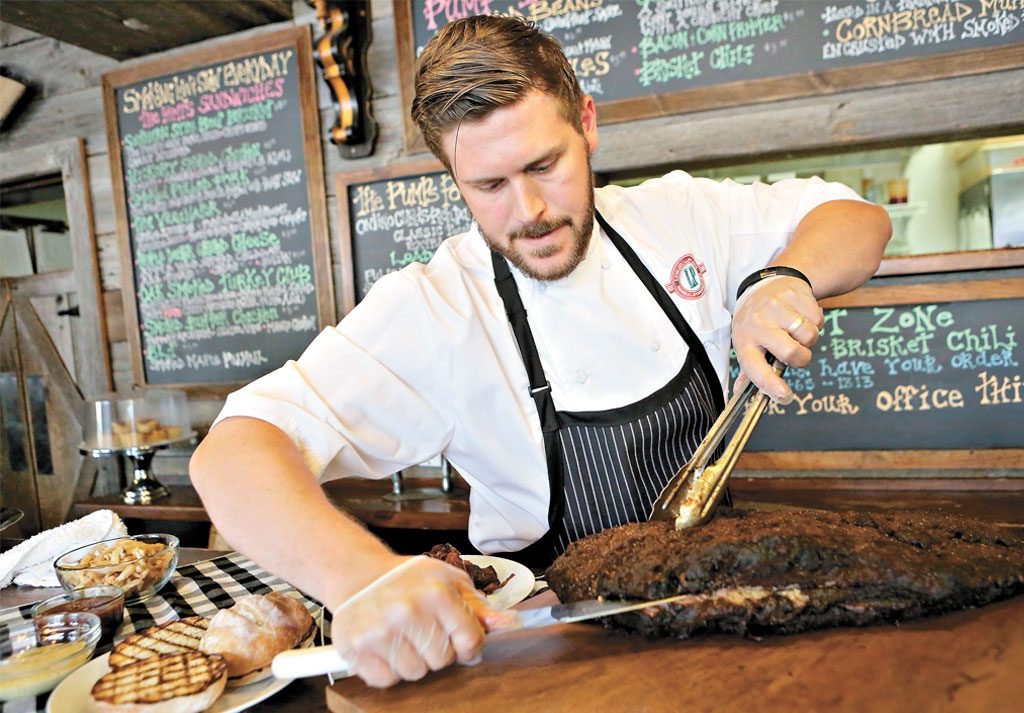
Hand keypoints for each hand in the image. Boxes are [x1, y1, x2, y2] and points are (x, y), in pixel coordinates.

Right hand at [330, 555, 491, 687]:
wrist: (358, 574)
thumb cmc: (407, 580)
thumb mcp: (448, 581)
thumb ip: (478, 606)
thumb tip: (511, 623)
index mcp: (436, 593)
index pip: (470, 641)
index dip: (467, 643)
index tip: (457, 636)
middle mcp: (408, 612)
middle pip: (443, 660)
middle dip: (437, 649)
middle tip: (423, 629)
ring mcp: (380, 632)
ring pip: (416, 674)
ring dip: (412, 660)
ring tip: (403, 636)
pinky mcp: (357, 648)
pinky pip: (387, 681)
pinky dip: (388, 669)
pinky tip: (385, 646)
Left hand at [731, 276, 822, 402]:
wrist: (768, 283)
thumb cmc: (756, 320)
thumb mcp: (747, 341)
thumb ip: (749, 369)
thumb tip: (740, 392)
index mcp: (744, 341)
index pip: (756, 369)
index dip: (771, 386)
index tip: (785, 396)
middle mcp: (758, 323)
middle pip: (791, 352)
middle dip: (801, 359)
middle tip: (797, 353)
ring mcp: (776, 307)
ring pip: (809, 337)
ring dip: (809, 340)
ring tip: (797, 332)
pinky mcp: (795, 294)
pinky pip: (818, 320)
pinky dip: (816, 324)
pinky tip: (803, 317)